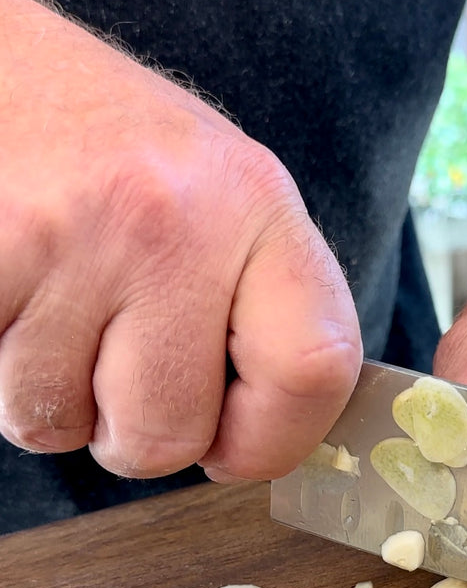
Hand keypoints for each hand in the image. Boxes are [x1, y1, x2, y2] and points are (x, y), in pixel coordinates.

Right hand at [0, 0, 361, 480]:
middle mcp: (176, 218)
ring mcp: (77, 237)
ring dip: (46, 394)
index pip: (315, 369)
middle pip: (168, 434)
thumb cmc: (102, 144)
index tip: (231, 443)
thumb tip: (271, 438)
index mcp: (255, 202)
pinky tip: (11, 297)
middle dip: (129, 432)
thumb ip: (255, 302)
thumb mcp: (214, 192)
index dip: (272, 439)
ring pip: (60, 424)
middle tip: (108, 361)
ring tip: (48, 303)